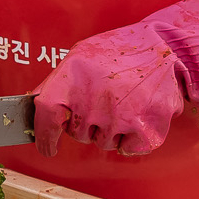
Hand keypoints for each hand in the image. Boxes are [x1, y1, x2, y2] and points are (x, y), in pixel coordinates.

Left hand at [30, 23, 183, 156]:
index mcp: (72, 78)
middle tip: (105, 98)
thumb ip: (56, 84)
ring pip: (103, 142)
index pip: (47, 115)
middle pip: (78, 133)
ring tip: (124, 101)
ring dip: (110, 129)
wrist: (163, 49)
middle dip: (87, 122)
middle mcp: (94, 100)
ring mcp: (120, 117)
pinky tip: (138, 114)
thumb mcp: (79, 58)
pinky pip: (127, 149)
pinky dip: (132, 138)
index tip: (47, 147)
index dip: (44, 136)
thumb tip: (35, 107)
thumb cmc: (118, 52)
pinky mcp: (146, 130)